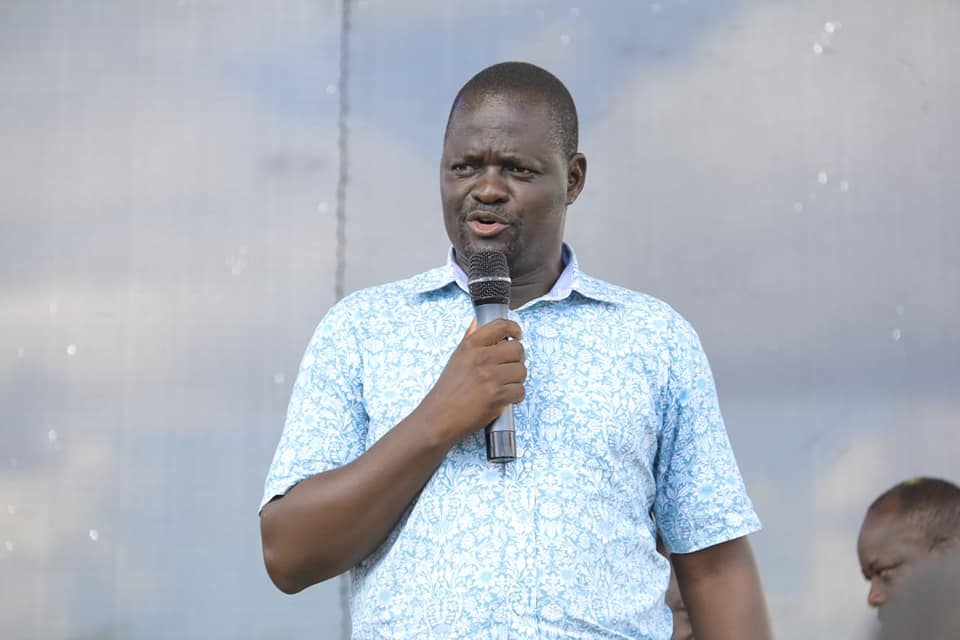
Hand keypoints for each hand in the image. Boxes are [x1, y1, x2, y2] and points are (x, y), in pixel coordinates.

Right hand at [418, 318, 525, 444]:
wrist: (440, 416)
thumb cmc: (448, 389)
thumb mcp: (457, 357)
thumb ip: (470, 338)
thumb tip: (478, 321)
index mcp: (471, 346)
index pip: (501, 326)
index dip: (514, 329)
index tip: (517, 334)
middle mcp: (481, 358)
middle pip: (518, 349)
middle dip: (517, 359)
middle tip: (509, 367)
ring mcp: (490, 377)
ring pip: (522, 371)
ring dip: (517, 379)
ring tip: (504, 384)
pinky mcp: (497, 396)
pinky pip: (520, 391)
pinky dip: (515, 396)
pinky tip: (504, 397)